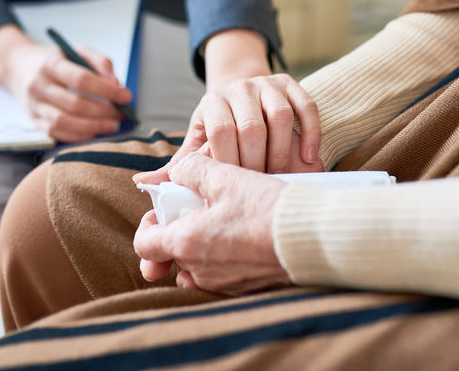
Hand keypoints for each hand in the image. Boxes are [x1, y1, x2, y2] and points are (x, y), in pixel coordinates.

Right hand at [0, 24, 130, 142]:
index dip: (106, 90)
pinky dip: (79, 136)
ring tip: (112, 125)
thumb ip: (100, 62)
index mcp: (51, 64)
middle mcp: (39, 85)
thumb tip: (115, 83)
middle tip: (121, 114)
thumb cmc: (55, 60)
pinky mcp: (34, 121)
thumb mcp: (77, 51)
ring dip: (93, 127)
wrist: (19, 67)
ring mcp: (34, 105)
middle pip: (74, 104)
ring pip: (65, 122)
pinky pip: (57, 134)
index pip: (81, 79)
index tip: (126, 96)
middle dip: (103, 112)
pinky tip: (94, 132)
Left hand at [133, 153, 291, 294]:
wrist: (313, 238)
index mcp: (187, 243)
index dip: (149, 224)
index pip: (144, 245)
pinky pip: (223, 277)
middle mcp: (201, 271)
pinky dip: (225, 259)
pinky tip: (244, 238)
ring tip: (224, 223)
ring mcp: (224, 284)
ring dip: (203, 248)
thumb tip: (177, 170)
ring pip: (197, 269)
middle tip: (201, 211)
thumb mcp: (226, 177)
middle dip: (180, 233)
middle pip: (173, 256)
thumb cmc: (267, 208)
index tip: (167, 209)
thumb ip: (192, 170)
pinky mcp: (247, 289)